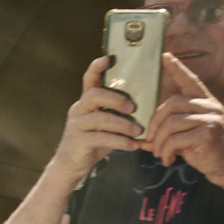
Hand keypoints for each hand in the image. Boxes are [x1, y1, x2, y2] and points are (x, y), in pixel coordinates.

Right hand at [50, 55, 148, 178]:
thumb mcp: (106, 124)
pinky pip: (102, 138)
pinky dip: (121, 142)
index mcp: (86, 102)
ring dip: (123, 124)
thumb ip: (119, 114)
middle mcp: (78, 109)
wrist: (72, 165)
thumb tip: (150, 106)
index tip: (108, 58)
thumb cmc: (94, 141)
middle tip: (133, 107)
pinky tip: (133, 145)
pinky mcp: (78, 141)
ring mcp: (76, 125)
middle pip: (94, 95)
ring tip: (138, 131)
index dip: (96, 67)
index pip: (89, 79)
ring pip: (100, 119)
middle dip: (116, 99)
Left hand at [142, 53, 223, 189]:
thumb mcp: (193, 137)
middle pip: (171, 104)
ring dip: (159, 141)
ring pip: (170, 123)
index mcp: (208, 103)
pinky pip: (175, 139)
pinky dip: (166, 151)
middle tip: (149, 139)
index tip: (165, 56)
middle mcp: (210, 107)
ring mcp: (210, 119)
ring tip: (159, 154)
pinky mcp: (207, 133)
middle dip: (154, 123)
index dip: (178, 69)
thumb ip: (173, 132)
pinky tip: (168, 160)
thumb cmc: (212, 153)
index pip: (191, 81)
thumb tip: (144, 140)